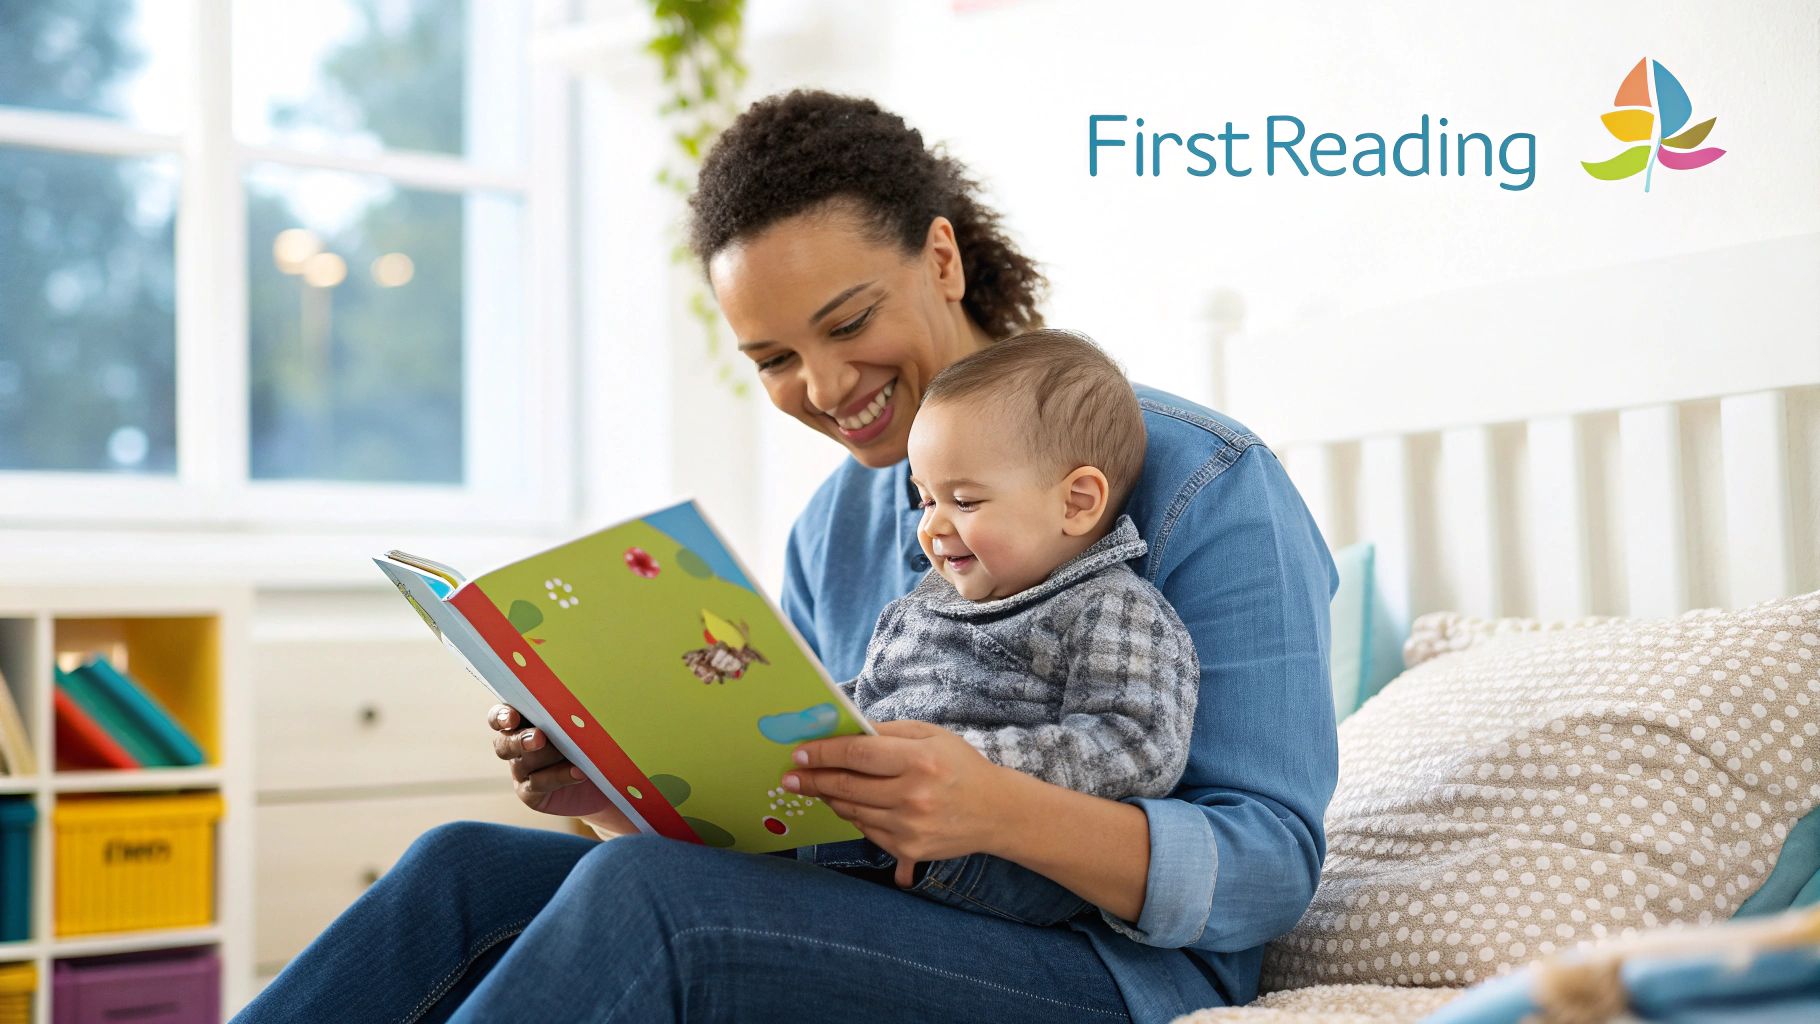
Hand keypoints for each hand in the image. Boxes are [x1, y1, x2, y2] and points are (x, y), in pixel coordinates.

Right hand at [489, 704, 630, 832]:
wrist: (601, 777)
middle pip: (504, 742)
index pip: (500, 716)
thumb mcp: (583, 724)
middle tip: (539, 738)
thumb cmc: (591, 741)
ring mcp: (521, 771)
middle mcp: (516, 746)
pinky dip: (559, 776)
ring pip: (523, 762)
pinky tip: (578, 772)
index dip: (502, 716)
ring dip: (545, 756)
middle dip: (520, 739)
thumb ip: (570, 714)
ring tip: (568, 753)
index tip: (513, 718)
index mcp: (523, 721)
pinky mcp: (531, 793)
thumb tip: (575, 705)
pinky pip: (538, 784)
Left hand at [783, 720, 1011, 886]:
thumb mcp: (932, 736)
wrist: (997, 813)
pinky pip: (866, 831)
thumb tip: (845, 731)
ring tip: (816, 786)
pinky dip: (853, 816)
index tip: (799, 753)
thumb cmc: (961, 767)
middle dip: (812, 779)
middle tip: (790, 776)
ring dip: (829, 798)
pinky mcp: (909, 850)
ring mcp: (910, 827)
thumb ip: (888, 732)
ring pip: (852, 811)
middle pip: (847, 786)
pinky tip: (846, 803)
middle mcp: (913, 796)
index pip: (858, 755)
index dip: (823, 753)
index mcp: (920, 760)